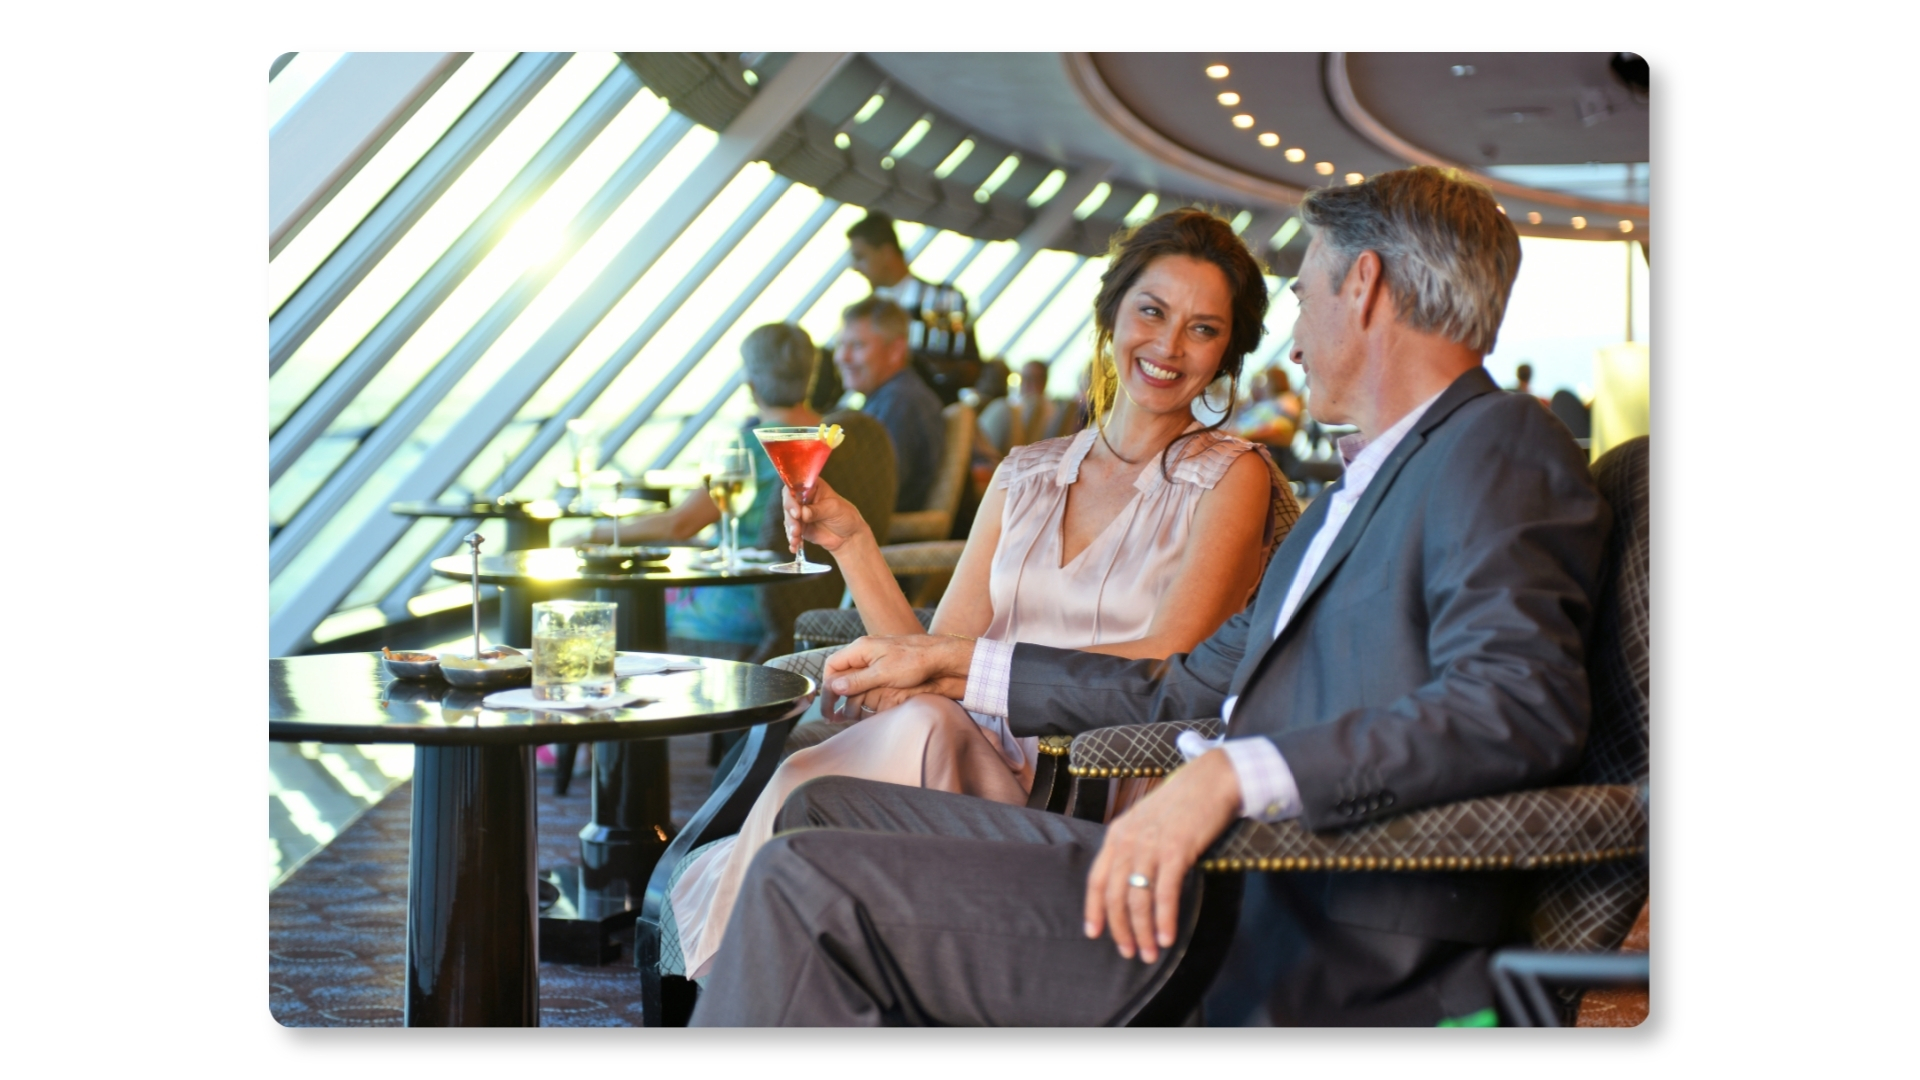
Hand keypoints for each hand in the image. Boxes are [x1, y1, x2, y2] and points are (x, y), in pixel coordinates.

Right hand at [782, 476, 869, 555]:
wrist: (849, 536)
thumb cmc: (845, 515)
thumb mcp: (834, 509)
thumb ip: (818, 510)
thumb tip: (803, 512)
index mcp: (812, 487)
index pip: (796, 486)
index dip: (792, 498)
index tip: (796, 511)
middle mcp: (803, 498)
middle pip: (789, 503)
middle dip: (790, 517)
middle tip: (796, 528)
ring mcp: (800, 513)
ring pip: (788, 519)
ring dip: (791, 529)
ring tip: (796, 538)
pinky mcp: (800, 527)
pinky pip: (791, 532)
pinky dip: (792, 539)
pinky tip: (794, 547)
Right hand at [820, 634, 974, 715]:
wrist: (941, 656)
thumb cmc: (914, 662)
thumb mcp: (883, 673)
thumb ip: (858, 680)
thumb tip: (834, 687)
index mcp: (861, 648)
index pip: (832, 666)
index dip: (827, 687)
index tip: (829, 707)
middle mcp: (865, 650)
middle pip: (840, 672)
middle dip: (835, 695)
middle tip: (833, 717)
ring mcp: (876, 656)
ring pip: (853, 677)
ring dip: (847, 695)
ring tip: (845, 715)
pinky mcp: (886, 664)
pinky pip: (866, 678)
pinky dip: (861, 692)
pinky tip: (863, 704)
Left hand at [1083, 749, 1242, 963]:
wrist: (1211, 779)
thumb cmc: (1183, 802)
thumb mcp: (1146, 821)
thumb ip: (1134, 846)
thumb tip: (1130, 881)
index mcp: (1117, 834)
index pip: (1096, 880)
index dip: (1094, 910)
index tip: (1094, 934)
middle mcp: (1128, 840)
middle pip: (1115, 896)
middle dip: (1121, 930)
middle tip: (1129, 952)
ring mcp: (1151, 845)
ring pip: (1138, 899)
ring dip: (1143, 931)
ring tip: (1149, 953)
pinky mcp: (1176, 850)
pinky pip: (1165, 894)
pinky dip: (1164, 920)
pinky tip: (1166, 938)